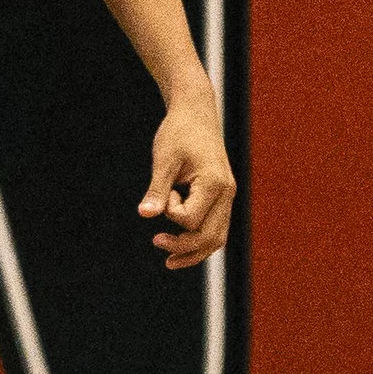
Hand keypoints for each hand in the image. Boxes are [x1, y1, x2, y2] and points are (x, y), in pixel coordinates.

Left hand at [140, 85, 234, 268]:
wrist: (196, 113)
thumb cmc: (178, 132)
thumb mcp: (163, 158)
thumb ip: (156, 189)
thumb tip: (145, 215)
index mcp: (215, 184)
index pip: (191, 218)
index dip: (170, 211)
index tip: (164, 190)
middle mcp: (227, 194)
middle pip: (210, 237)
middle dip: (184, 247)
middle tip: (157, 243)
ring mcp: (228, 198)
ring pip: (216, 238)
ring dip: (194, 251)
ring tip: (169, 260)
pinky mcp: (222, 198)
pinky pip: (215, 228)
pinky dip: (200, 240)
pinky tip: (181, 247)